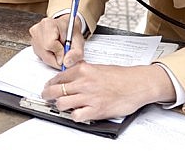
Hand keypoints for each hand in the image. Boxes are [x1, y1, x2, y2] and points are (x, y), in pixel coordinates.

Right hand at [29, 15, 84, 69]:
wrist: (66, 25)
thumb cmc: (71, 31)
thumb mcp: (79, 41)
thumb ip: (76, 53)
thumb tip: (66, 63)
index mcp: (48, 24)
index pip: (50, 44)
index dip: (59, 53)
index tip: (66, 53)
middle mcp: (38, 29)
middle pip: (44, 52)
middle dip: (56, 58)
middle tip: (65, 56)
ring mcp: (33, 36)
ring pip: (42, 55)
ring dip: (53, 58)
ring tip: (60, 51)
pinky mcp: (32, 42)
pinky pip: (40, 55)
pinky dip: (49, 57)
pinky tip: (54, 51)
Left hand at [40, 62, 175, 122]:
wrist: (137, 84)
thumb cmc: (121, 76)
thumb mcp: (98, 67)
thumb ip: (83, 71)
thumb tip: (70, 76)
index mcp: (83, 70)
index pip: (58, 77)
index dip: (51, 83)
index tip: (49, 86)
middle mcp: (83, 83)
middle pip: (54, 90)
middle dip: (48, 94)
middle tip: (47, 97)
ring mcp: (88, 97)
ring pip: (61, 103)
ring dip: (60, 106)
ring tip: (62, 106)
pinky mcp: (95, 110)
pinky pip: (76, 116)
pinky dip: (75, 116)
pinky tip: (78, 113)